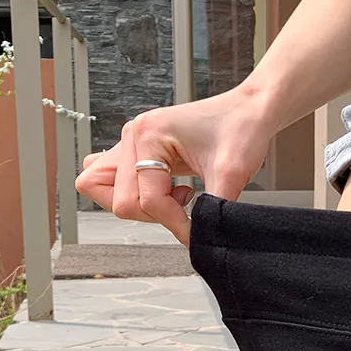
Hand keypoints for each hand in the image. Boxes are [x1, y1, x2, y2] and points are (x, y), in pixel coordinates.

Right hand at [76, 84, 271, 246]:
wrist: (251, 110)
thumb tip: (200, 240)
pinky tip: (164, 191)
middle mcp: (133, 135)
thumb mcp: (232, 174)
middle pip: (116, 198)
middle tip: (181, 209)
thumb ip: (212, 211)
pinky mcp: (138, 150)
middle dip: (152, 214)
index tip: (195, 230)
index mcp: (149, 133)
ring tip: (170, 198)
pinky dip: (132, 193)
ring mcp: (132, 141)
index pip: (146, 198)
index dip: (173, 222)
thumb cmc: (241, 128)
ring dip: (134, 204)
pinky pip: (112, 179)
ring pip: (100, 187)